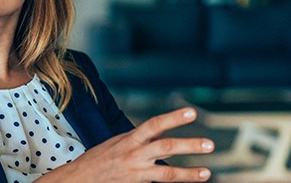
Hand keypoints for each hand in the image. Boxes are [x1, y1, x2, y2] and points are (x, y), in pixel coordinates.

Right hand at [37, 107, 213, 181]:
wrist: (80, 179)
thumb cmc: (98, 159)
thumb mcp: (116, 142)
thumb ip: (139, 139)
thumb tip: (159, 133)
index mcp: (130, 139)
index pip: (154, 125)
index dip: (173, 118)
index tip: (191, 114)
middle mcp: (134, 155)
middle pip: (166, 148)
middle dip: (189, 146)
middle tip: (209, 145)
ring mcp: (136, 172)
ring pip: (167, 173)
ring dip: (189, 173)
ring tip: (206, 173)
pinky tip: (186, 182)